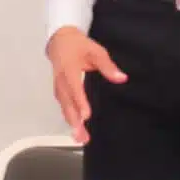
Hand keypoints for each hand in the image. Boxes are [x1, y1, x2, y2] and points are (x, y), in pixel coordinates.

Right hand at [46, 26, 126, 145]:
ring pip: (65, 108)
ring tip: (80, 138)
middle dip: (74, 122)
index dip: (80, 103)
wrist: (60, 41)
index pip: (75, 89)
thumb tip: (121, 78)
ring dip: (72, 124)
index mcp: (69, 70)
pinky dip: (69, 118)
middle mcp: (62, 82)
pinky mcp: (60, 91)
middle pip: (67, 104)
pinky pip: (64, 107)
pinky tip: (75, 128)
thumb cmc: (77, 45)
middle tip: (81, 136)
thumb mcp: (96, 51)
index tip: (86, 115)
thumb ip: (108, 66)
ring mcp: (59, 88)